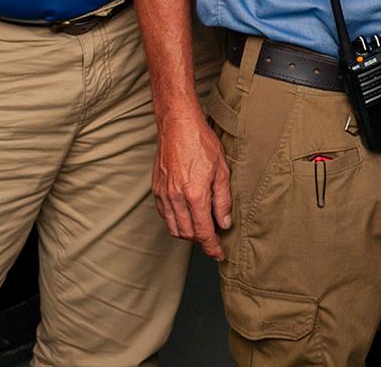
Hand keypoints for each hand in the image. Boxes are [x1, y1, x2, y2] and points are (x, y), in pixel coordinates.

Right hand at [153, 112, 232, 259]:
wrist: (178, 126)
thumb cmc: (201, 143)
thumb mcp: (222, 171)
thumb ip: (223, 200)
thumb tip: (224, 224)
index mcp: (195, 195)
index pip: (203, 232)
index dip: (212, 247)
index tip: (219, 254)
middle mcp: (176, 198)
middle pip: (187, 234)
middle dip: (201, 240)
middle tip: (214, 238)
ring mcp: (163, 194)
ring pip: (174, 227)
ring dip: (188, 233)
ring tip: (201, 226)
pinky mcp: (156, 189)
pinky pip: (165, 215)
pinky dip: (176, 221)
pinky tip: (186, 214)